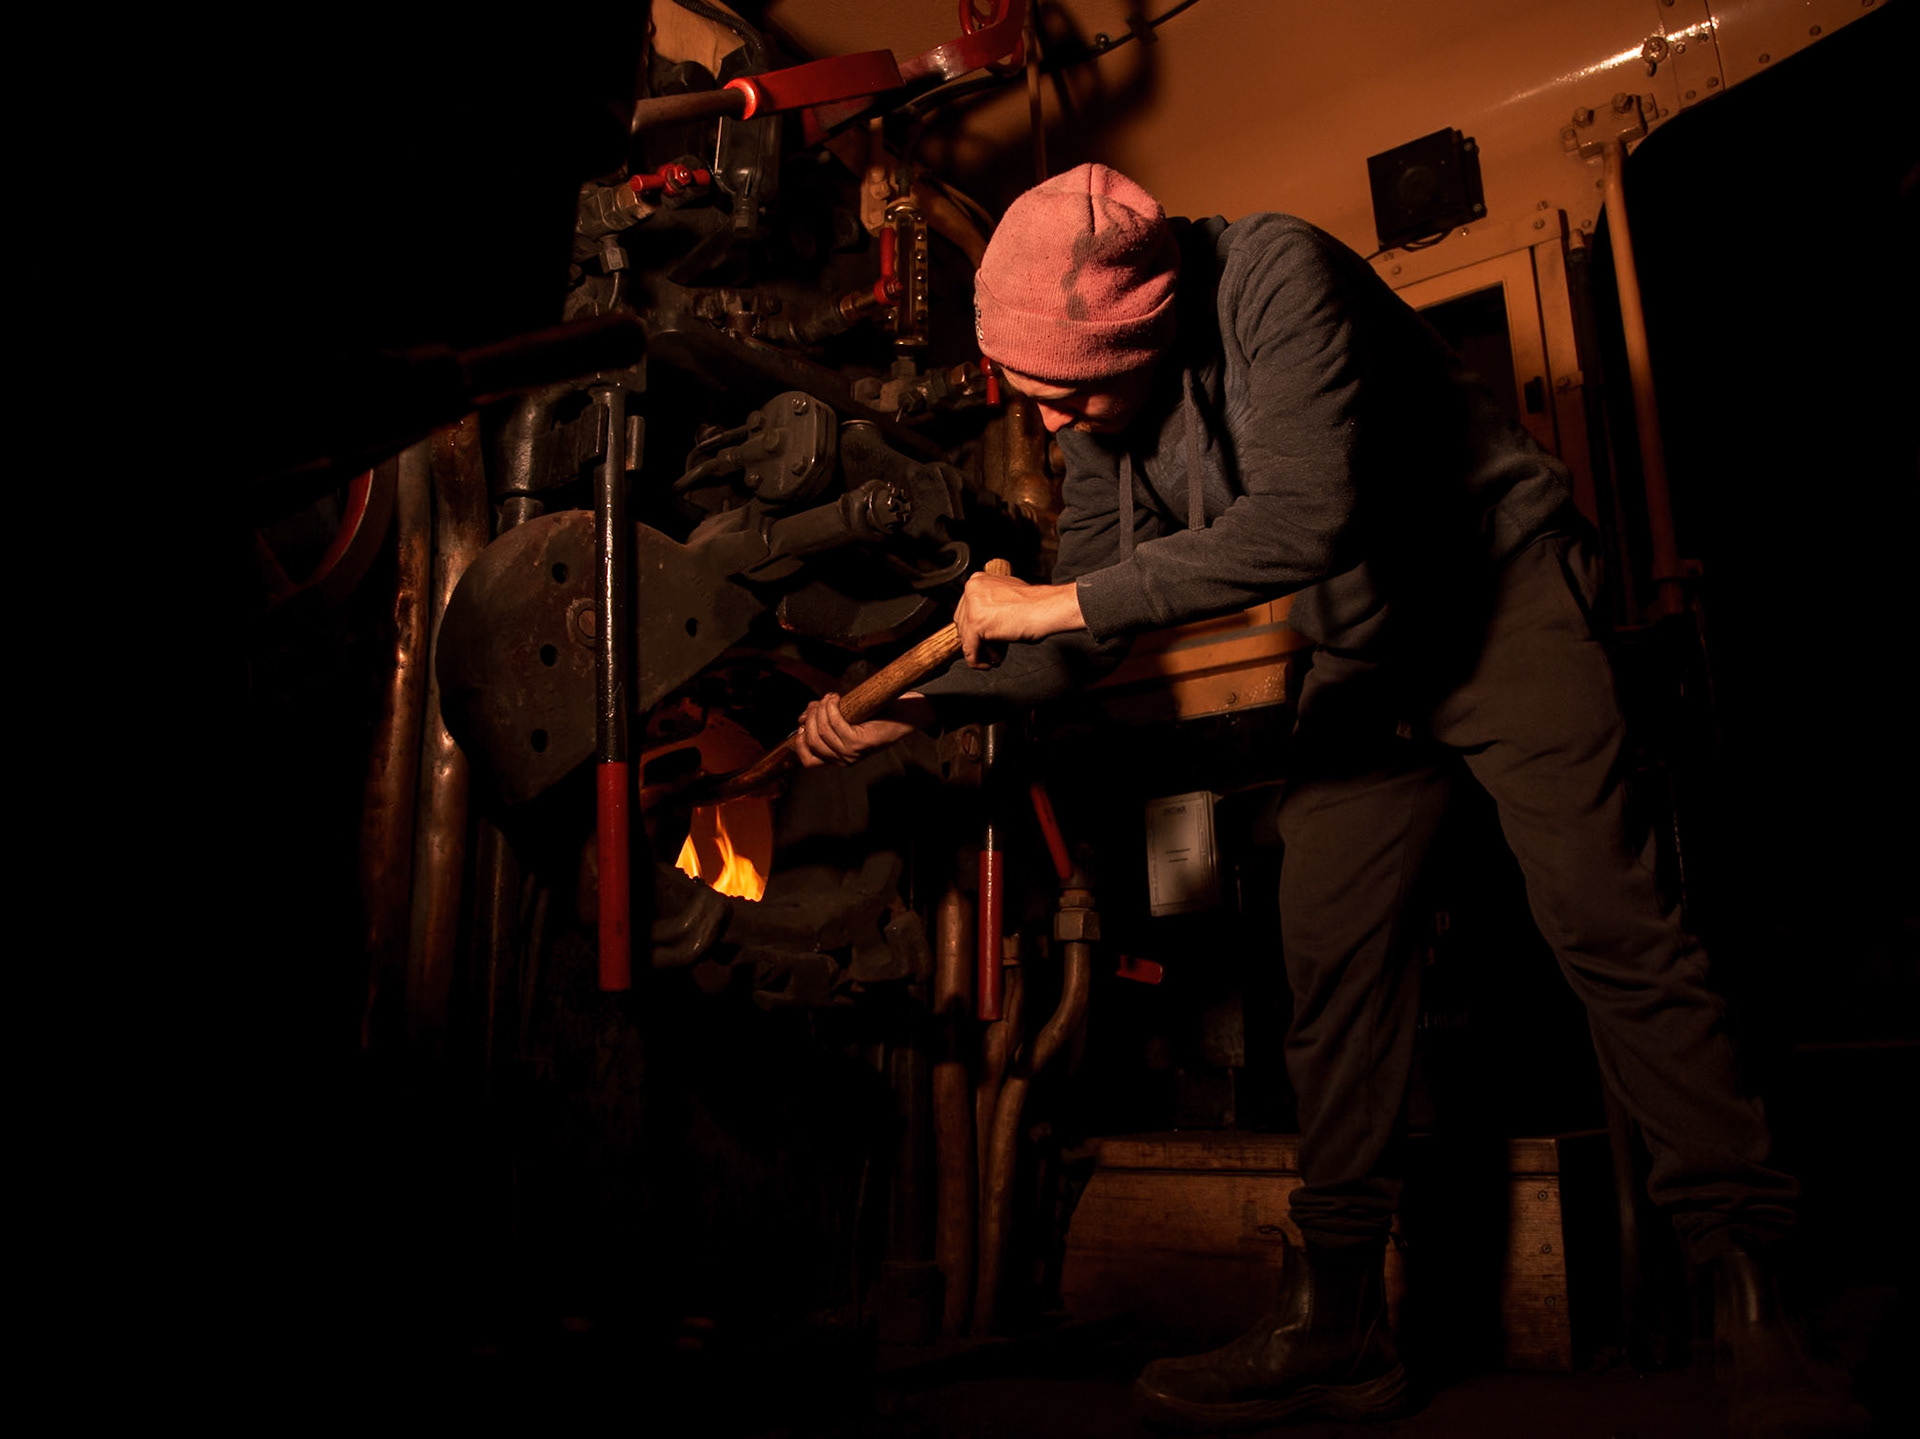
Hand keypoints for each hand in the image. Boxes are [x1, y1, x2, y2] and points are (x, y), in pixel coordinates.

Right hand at [794, 693, 931, 766]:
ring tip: (828, 698)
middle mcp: (844, 760)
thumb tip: (801, 719)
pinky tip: (835, 698)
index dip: (799, 742)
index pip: (808, 761)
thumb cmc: (877, 716)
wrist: (905, 717)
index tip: (801, 724)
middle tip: (817, 703)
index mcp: (839, 758)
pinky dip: (831, 708)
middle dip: (809, 719)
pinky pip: (834, 724)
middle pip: (812, 742)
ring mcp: (851, 753)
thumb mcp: (845, 721)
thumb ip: (824, 722)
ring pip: (822, 731)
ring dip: (820, 710)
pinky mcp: (859, 743)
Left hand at [952, 572, 1085, 667]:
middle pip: (962, 624)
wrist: (1047, 608)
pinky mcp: (976, 623)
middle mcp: (971, 590)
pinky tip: (989, 662)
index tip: (985, 638)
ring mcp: (972, 606)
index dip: (975, 628)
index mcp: (977, 581)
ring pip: (965, 638)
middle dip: (977, 640)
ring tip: (996, 655)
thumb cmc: (1035, 604)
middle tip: (993, 648)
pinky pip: (970, 650)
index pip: (965, 610)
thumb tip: (982, 623)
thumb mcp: (1005, 596)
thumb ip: (989, 605)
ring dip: (981, 650)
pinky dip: (978, 660)